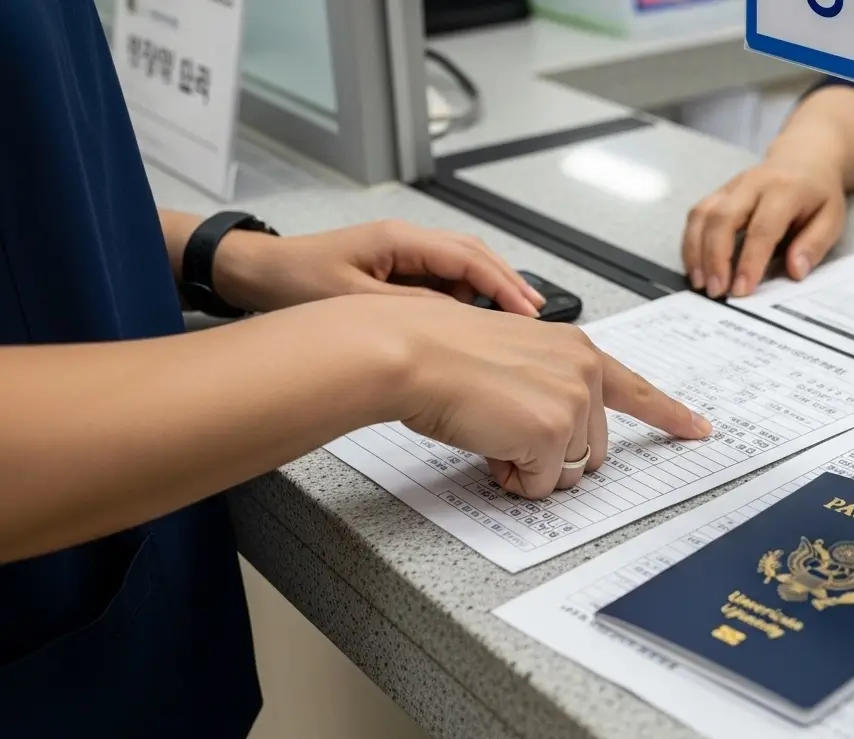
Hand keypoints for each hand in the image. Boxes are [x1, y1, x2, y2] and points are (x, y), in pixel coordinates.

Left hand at [216, 220, 545, 315]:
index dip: (502, 284)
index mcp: (398, 239)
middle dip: (508, 283)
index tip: (527, 310)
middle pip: (474, 256)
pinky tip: (473, 322)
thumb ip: (408, 308)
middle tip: (536, 312)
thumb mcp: (353, 301)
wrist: (256, 274)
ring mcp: (402, 253)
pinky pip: (442, 279)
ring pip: (462, 268)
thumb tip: (457, 318)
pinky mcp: (396, 269)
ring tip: (513, 320)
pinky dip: (464, 298)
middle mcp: (406, 240)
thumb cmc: (292, 281)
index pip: (467, 258)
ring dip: (488, 291)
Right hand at [356, 296, 712, 498]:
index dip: (670, 415)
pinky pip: (540, 485)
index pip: (636, 390)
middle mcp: (584, 371)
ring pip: (569, 473)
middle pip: (592, 449)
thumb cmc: (443, 354)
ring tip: (492, 430)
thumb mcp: (513, 360)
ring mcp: (572, 402)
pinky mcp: (552, 432)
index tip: (698, 429)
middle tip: (504, 429)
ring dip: (531, 468)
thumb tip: (552, 435)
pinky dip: (511, 477)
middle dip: (551, 456)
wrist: (412, 352)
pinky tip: (487, 443)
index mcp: (576, 349)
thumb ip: (547, 387)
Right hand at [683, 158, 845, 298]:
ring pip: (703, 214)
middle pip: (723, 218)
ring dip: (696, 251)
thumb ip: (814, 245)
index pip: (762, 228)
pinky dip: (691, 242)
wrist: (805, 156)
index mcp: (785, 190)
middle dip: (715, 257)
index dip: (750, 261)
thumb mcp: (832, 218)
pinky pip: (697, 214)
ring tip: (700, 283)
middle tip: (716, 291)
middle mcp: (753, 184)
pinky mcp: (719, 192)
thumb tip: (795, 271)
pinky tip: (695, 266)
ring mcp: (732, 186)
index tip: (741, 290)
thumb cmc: (818, 193)